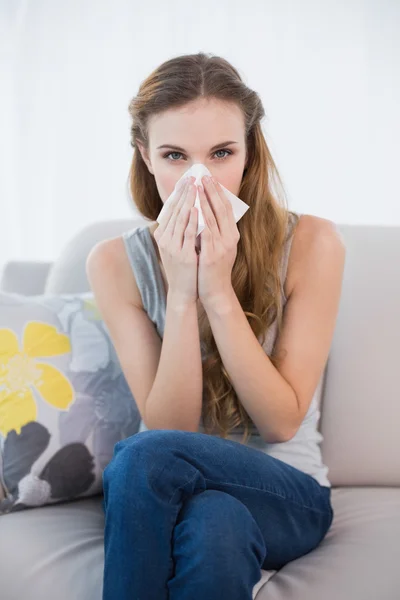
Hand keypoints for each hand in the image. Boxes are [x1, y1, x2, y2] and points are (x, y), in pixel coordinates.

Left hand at [196, 175, 239, 307]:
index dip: (218, 192)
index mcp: (232, 235)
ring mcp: (221, 247)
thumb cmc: (214, 269)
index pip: (226, 208)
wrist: (215, 290)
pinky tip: (193, 208)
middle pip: (220, 210)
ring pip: (212, 218)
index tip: (210, 179)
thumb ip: (216, 230)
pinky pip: (204, 233)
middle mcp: (229, 239)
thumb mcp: (219, 247)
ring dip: (204, 200)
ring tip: (197, 186)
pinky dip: (200, 219)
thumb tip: (207, 211)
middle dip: (212, 191)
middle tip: (203, 176)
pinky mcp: (211, 255)